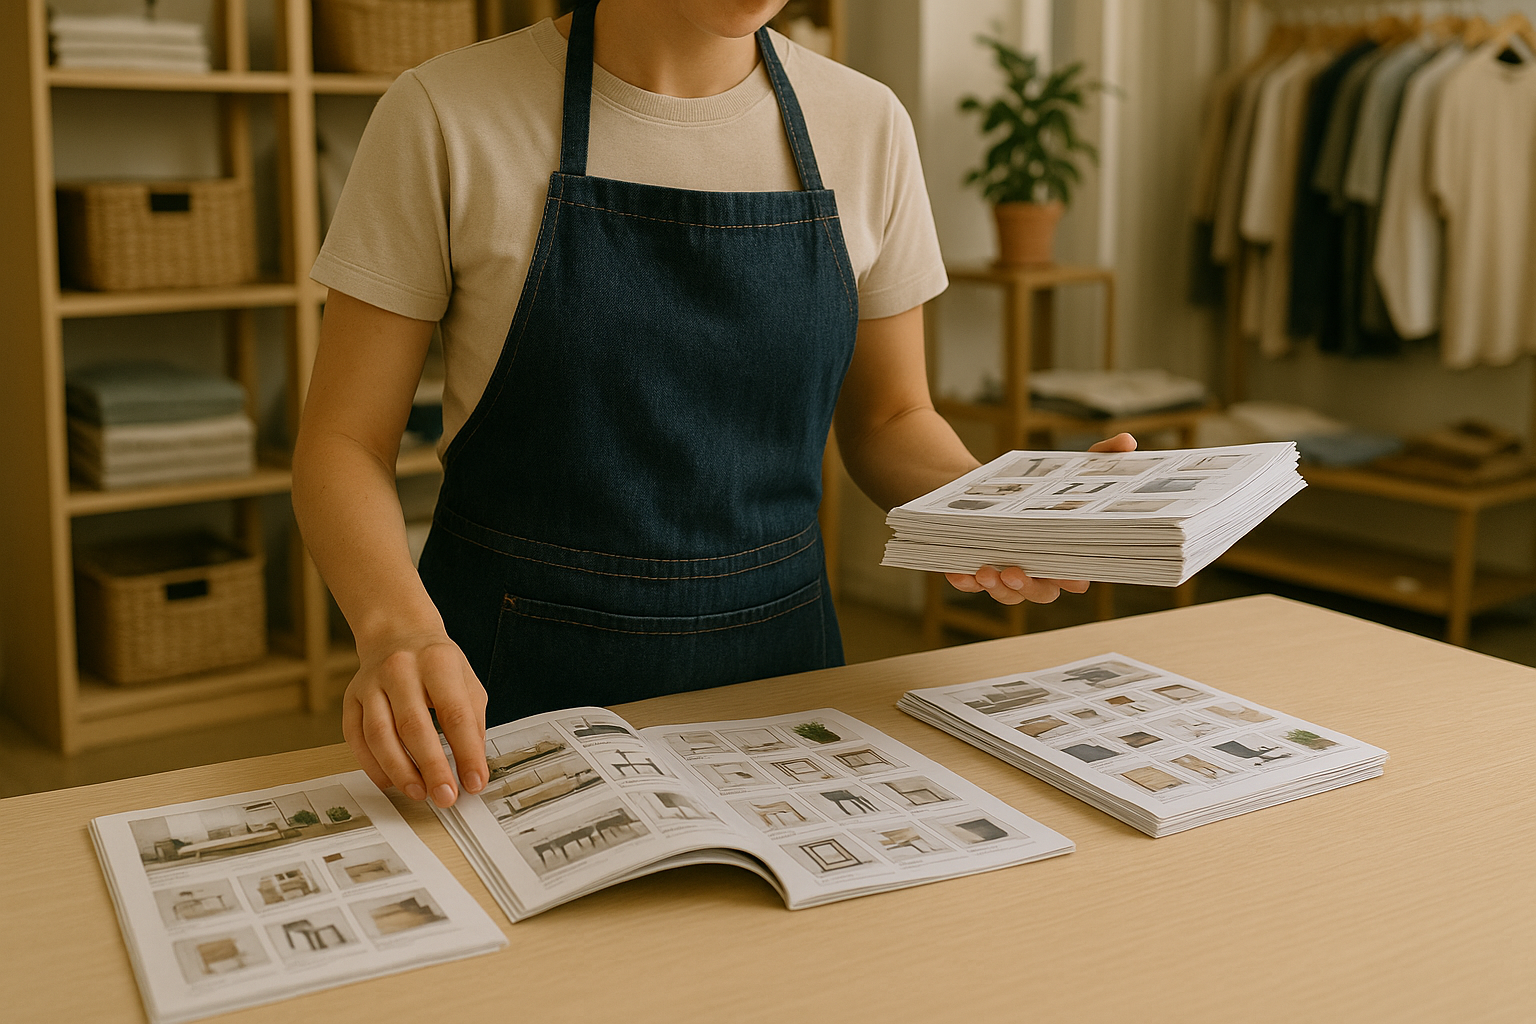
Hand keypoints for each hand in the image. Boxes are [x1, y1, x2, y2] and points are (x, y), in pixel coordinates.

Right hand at [341, 633, 489, 806]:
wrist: (397, 634)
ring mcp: (370, 684)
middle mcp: (400, 669)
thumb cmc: (436, 663)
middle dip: (432, 768)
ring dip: (400, 771)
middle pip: (414, 726)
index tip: (474, 782)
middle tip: (445, 797)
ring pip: (380, 735)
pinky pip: (356, 738)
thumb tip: (472, 768)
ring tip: (420, 792)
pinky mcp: (351, 698)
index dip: (466, 752)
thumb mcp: (466, 681)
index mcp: (437, 662)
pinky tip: (391, 780)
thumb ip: (472, 722)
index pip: (454, 713)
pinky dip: (373, 766)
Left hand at [944, 432, 1137, 604]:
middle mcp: (1038, 569)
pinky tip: (958, 571)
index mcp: (1065, 553)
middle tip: (1015, 573)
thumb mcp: (1066, 469)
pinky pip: (970, 586)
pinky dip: (965, 582)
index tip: (1071, 575)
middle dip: (1030, 587)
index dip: (1075, 578)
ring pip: (1008, 596)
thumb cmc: (1035, 485)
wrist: (982, 485)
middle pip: (1043, 592)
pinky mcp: (974, 569)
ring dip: (998, 589)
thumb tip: (1128, 441)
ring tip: (986, 571)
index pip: (1078, 576)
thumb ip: (1099, 457)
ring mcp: (1006, 573)